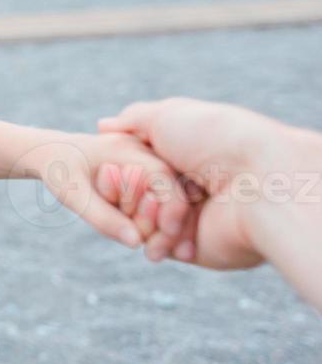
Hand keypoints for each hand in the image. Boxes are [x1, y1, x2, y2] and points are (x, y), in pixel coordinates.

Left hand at [29, 132, 189, 256]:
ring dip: (168, 223)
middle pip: (174, 189)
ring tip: (156, 252)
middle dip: (173, 223)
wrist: (48, 152)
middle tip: (165, 255)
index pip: (164, 178)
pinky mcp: (145, 170)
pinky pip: (162, 195)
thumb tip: (136, 242)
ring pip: (171, 195)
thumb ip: (102, 217)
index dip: (172, 209)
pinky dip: (161, 217)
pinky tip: (156, 241)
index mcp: (126, 148)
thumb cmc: (57, 171)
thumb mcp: (73, 195)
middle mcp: (142, 149)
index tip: (168, 237)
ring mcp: (147, 158)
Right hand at [98, 97, 272, 269]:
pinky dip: (153, 244)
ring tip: (143, 207)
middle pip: (140, 194)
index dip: (121, 167)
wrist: (259, 179)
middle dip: (126, 193)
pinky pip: (165, 248)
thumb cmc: (214, 138)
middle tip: (119, 185)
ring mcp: (194, 217)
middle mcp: (191, 185)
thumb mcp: (167, 115)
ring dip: (139, 217)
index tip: (107, 164)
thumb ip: (134, 119)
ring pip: (147, 223)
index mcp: (186, 156)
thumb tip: (104, 126)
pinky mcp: (198, 245)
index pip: (140, 165)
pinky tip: (148, 235)